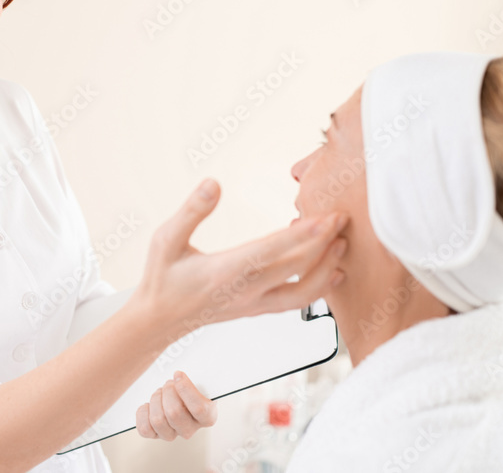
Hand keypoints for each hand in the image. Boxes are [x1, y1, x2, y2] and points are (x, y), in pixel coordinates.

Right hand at [130, 179, 347, 339]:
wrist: (159, 320)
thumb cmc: (162, 278)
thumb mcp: (165, 239)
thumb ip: (191, 211)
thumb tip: (214, 183)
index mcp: (225, 271)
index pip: (273, 251)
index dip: (304, 234)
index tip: (327, 217)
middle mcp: (245, 290)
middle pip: (297, 268)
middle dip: (324, 242)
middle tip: (343, 218)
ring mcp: (254, 303)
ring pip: (303, 292)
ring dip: (326, 267)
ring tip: (342, 244)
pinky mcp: (258, 309)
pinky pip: (295, 302)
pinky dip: (318, 287)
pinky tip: (330, 272)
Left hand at [135, 371, 216, 439]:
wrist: (178, 391)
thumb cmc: (190, 384)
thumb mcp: (200, 379)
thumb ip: (199, 376)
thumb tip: (184, 373)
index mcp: (207, 416)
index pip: (199, 408)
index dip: (185, 389)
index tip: (178, 374)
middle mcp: (190, 429)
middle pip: (174, 413)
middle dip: (168, 391)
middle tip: (169, 383)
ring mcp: (173, 433)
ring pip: (158, 420)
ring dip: (156, 400)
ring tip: (160, 392)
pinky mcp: (156, 434)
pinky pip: (145, 429)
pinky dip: (144, 413)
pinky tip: (150, 404)